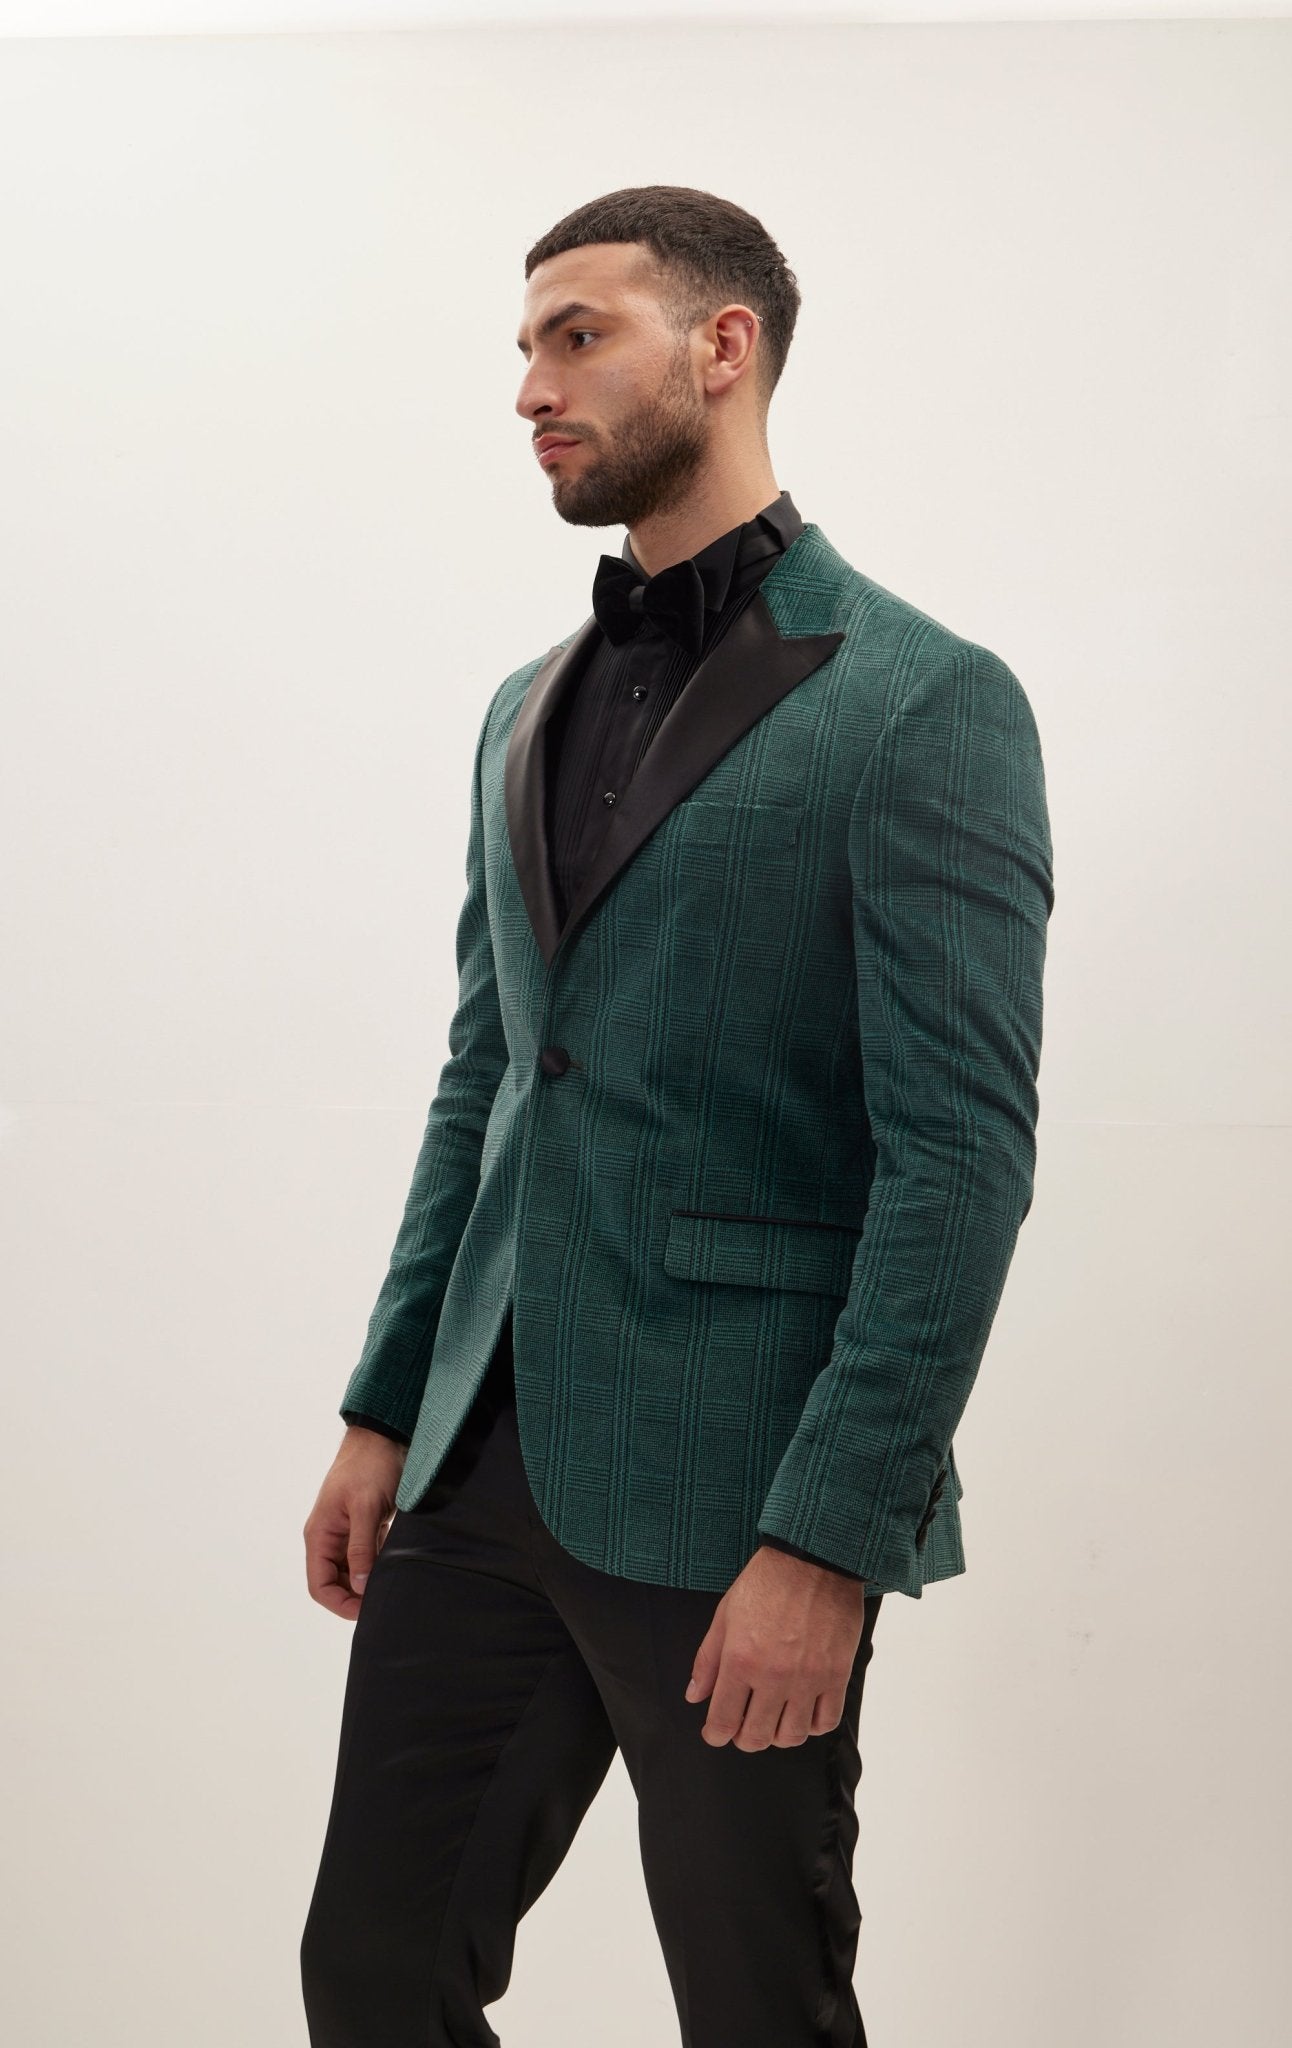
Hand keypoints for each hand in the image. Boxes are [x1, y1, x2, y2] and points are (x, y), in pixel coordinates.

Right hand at [303, 1425, 406, 1621]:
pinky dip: (379, 1566)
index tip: (367, 1611)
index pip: (320, 1585)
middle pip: (336, 1583)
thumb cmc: (370, 1466)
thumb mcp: (366, 1507)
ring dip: (369, 1582)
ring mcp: (347, 1532)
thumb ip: (362, 1548)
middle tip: (385, 1600)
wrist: (384, 1436)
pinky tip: (396, 1569)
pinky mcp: (365, 1526)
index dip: (340, 1604)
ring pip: (354, 1572)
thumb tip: (362, 1587)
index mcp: (320, 1535)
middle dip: (356, 1597)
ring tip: (393, 1587)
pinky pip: (367, 1557)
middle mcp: (330, 1537)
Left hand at [683, 1544, 866, 1749]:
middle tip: (743, 1727)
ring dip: (778, 1735)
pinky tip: (803, 1710)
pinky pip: (825, 1721)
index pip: (723, 1721)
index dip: (715, 1734)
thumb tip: (694, 1696)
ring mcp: (808, 1678)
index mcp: (740, 1661)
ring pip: (791, 1736)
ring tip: (773, 1719)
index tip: (715, 1733)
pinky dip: (811, 1724)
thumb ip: (708, 1661)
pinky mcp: (836, 1675)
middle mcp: (773, 1676)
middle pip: (756, 1737)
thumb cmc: (766, 1582)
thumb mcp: (725, 1616)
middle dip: (744, 1738)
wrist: (814, 1559)